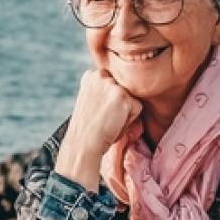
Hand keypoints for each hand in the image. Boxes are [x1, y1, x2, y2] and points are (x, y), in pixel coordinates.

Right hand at [56, 69, 142, 190]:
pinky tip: (113, 125)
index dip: (110, 102)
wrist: (82, 144)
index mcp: (91, 75)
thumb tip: (124, 91)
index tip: (99, 113)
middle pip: (125, 90)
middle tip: (103, 119)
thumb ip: (103, 91)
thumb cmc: (87, 129)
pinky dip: (129, 121)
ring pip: (131, 99)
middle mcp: (100, 75)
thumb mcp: (91, 101)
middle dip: (119, 105)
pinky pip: (137, 108)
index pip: (115, 84)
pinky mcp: (122, 95)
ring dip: (124, 113)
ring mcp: (111, 84)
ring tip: (107, 122)